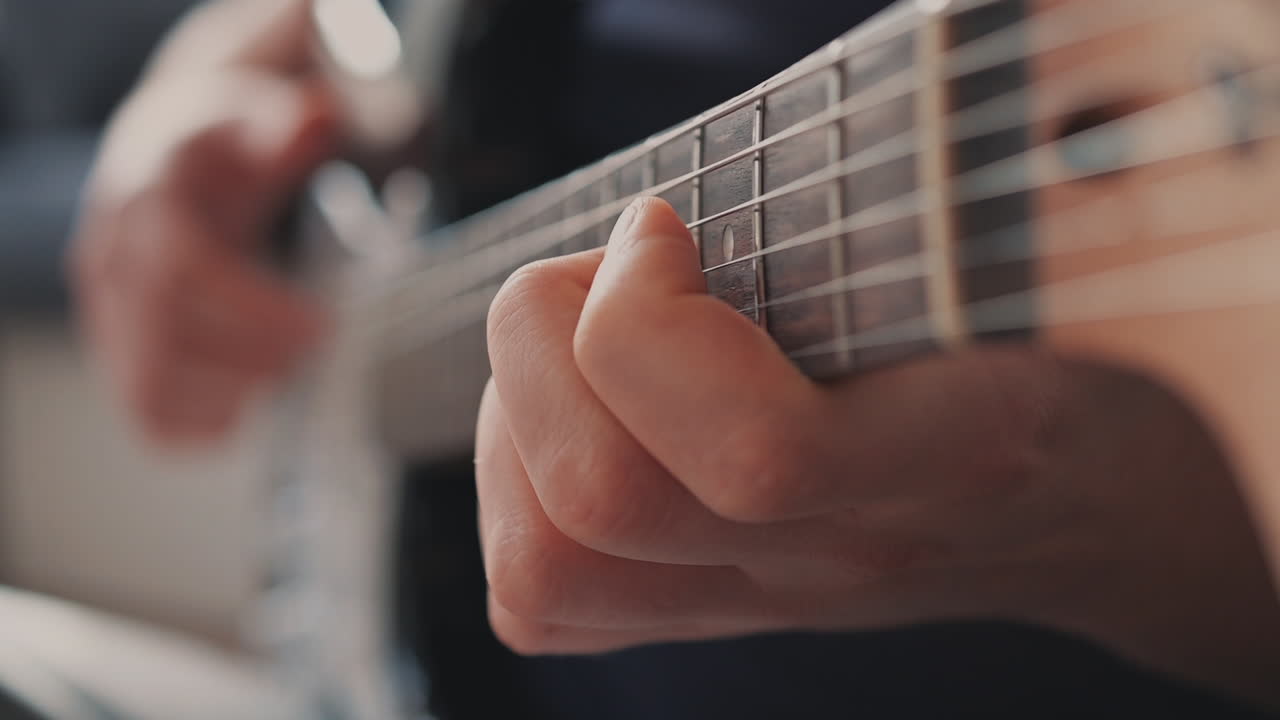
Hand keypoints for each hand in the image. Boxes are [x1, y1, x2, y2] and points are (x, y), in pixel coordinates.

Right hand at [70, 0, 335, 444]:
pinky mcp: (118, 352)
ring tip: (292, 378)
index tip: (321, 328)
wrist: (166, 159)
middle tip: (320, 359)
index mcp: (146, 200)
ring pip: (148, 388)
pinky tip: (256, 405)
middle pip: (165, 338)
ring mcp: (106, 313)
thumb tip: (320, 114)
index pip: (183, 269)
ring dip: (232, 399)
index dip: (254, 311)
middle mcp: (111, 261)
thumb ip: (291, 122)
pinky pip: (147, 413)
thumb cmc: (221, 147)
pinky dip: (204, 426)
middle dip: (255, 361)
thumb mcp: (257, 117)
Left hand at [478, 197, 1279, 703]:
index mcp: (946, 453)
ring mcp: (762, 601)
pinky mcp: (707, 613)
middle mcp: (836, 554)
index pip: (756, 458)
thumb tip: (975, 43)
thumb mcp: (1047, 252)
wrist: (1094, 509)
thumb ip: (963, 184)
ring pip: (547, 570)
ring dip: (514, 423)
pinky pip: (543, 599)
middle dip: (544, 343)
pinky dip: (512, 498)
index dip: (650, 317)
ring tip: (577, 341)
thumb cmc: (1070, 352)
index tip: (664, 227)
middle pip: (603, 503)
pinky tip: (573, 414)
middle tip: (605, 270)